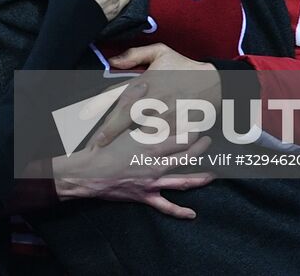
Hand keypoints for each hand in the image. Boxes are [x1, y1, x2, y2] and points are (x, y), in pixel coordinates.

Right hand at [53, 83, 212, 218]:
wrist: (87, 174)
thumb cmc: (101, 148)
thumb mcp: (115, 120)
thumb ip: (130, 101)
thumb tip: (143, 84)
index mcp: (150, 146)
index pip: (181, 138)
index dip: (193, 130)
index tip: (200, 121)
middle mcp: (156, 165)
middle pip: (186, 157)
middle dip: (200, 148)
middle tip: (208, 140)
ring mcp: (153, 182)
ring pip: (181, 181)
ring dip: (198, 178)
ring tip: (212, 175)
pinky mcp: (146, 195)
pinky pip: (165, 206)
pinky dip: (179, 211)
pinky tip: (192, 214)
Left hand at [92, 44, 221, 148]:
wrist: (215, 80)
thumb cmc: (184, 66)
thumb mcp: (160, 52)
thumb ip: (134, 55)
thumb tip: (112, 61)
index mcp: (145, 81)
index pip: (118, 97)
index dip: (101, 110)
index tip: (90, 119)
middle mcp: (153, 98)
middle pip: (125, 118)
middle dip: (110, 132)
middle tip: (97, 144)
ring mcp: (166, 113)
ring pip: (142, 132)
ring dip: (129, 141)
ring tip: (115, 153)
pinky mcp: (179, 126)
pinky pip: (162, 139)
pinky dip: (153, 147)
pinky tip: (143, 155)